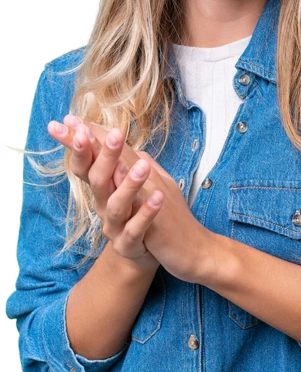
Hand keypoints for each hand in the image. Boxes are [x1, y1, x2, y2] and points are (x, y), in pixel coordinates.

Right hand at [47, 115, 164, 270]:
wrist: (154, 250)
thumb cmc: (139, 210)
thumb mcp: (129, 180)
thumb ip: (120, 157)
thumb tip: (103, 129)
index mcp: (103, 188)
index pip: (85, 162)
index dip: (77, 143)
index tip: (70, 121)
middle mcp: (103, 205)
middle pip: (97, 179)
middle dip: (104, 156)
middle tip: (115, 135)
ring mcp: (115, 226)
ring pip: (116, 205)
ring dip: (129, 184)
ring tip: (143, 167)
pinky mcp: (129, 245)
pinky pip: (136, 229)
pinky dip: (146, 213)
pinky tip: (158, 197)